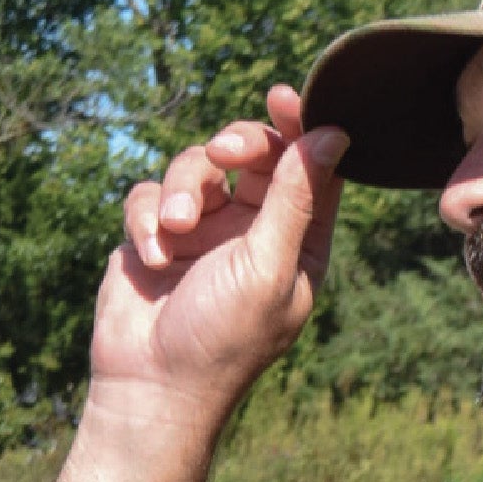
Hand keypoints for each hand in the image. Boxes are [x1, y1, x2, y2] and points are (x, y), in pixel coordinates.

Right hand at [89, 84, 347, 436]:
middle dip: (237, 145)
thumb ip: (297, 197)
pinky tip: (153, 256)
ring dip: (184, 190)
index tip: (284, 97)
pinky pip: (150, 196)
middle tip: (225, 155)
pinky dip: (148, 219)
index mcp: (297, 242)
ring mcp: (203, 232)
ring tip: (177, 232)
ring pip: (196, 167)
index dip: (300, 127)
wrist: (153, 384)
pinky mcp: (157, 236)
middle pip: (252, 155)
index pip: (310, 169)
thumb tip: (334, 134)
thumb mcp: (270, 264)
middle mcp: (254, 231)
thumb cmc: (223, 337)